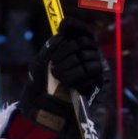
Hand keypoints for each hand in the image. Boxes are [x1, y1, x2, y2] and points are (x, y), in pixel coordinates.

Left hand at [18, 17, 103, 131]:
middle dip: (66, 51)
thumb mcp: (38, 66)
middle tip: (53, 67)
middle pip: (84, 41)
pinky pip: (92, 72)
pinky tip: (69, 85)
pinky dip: (78, 77)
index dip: (75, 26)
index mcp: (74, 50)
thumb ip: (48, 50)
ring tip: (58, 77)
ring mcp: (95, 69)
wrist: (38, 112)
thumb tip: (60, 35)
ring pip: (88, 57)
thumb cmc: (37, 87)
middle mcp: (87, 56)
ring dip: (70, 66)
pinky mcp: (99, 83)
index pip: (81, 31)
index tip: (63, 26)